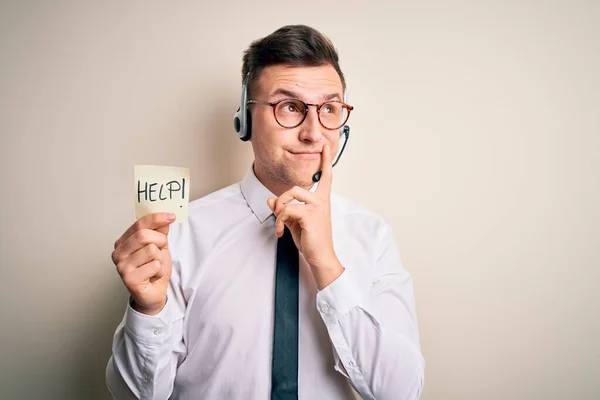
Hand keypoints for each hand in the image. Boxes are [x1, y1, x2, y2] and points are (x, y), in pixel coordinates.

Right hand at [111, 212, 174, 314]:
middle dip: (160, 241)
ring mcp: (122, 266)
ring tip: (155, 266)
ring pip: (151, 250)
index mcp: (123, 242)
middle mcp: (118, 253)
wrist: (154, 292)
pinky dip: (159, 270)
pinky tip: (153, 275)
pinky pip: (154, 265)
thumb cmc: (154, 269)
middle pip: (143, 235)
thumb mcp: (159, 246)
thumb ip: (160, 231)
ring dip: (160, 258)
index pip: (139, 224)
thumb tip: (165, 216)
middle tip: (162, 249)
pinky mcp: (129, 279)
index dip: (156, 218)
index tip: (171, 216)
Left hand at [267, 144, 342, 287]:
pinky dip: (280, 221)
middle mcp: (321, 200)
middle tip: (279, 217)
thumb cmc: (311, 240)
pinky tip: (282, 232)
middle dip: (282, 200)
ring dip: (280, 210)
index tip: (326, 146)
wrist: (320, 257)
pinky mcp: (309, 214)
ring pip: (290, 195)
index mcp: (322, 200)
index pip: (325, 176)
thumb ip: (284, 209)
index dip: (325, 160)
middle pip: (295, 187)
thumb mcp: (294, 222)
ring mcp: (317, 206)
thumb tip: (271, 199)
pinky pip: (286, 210)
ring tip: (281, 225)